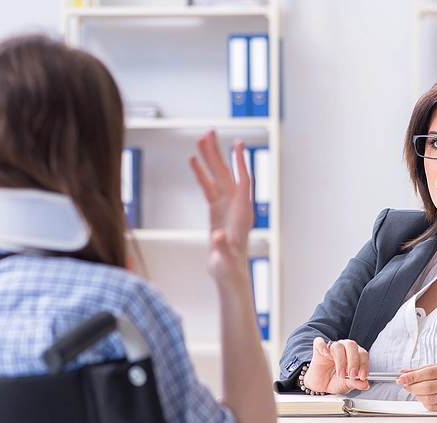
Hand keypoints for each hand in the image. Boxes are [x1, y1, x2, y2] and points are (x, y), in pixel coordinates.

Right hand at [189, 131, 252, 283]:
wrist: (228, 276)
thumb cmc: (229, 269)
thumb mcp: (225, 260)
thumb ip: (221, 247)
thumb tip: (216, 236)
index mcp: (242, 214)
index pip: (243, 182)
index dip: (240, 164)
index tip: (237, 144)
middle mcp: (235, 206)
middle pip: (227, 174)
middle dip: (218, 153)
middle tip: (210, 132)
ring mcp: (225, 207)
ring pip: (217, 177)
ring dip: (209, 159)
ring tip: (200, 138)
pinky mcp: (216, 212)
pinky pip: (208, 187)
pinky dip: (201, 174)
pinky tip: (193, 160)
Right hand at [303, 337, 369, 394]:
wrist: (319, 385)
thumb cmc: (333, 381)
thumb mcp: (345, 385)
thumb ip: (355, 383)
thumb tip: (365, 384)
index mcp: (354, 355)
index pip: (362, 354)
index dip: (364, 365)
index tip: (362, 376)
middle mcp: (344, 349)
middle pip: (351, 346)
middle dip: (354, 361)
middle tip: (352, 375)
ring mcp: (331, 348)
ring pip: (338, 346)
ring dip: (341, 360)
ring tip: (341, 374)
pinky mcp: (318, 349)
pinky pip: (319, 342)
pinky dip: (322, 346)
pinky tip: (325, 354)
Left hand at [397, 362, 436, 410]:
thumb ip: (420, 370)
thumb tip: (403, 373)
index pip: (428, 373)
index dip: (412, 376)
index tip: (401, 378)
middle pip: (427, 387)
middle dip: (412, 387)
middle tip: (406, 385)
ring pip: (428, 399)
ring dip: (417, 395)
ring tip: (416, 390)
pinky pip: (432, 407)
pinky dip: (424, 402)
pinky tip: (425, 397)